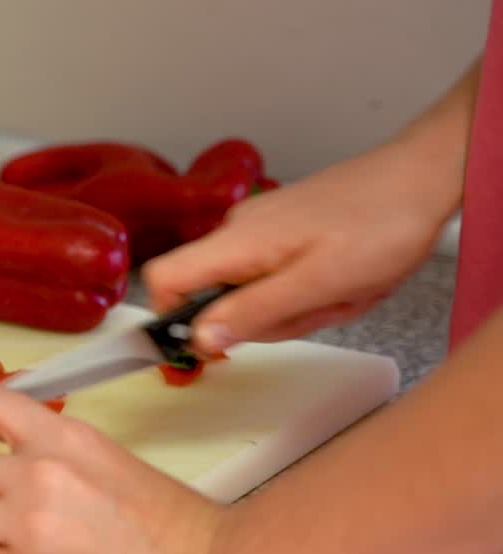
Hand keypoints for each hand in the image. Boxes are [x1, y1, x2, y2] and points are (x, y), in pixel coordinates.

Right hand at [144, 140, 453, 354]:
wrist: (424, 176)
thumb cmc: (380, 225)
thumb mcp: (318, 284)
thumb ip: (253, 312)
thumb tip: (200, 339)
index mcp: (235, 242)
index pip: (162, 279)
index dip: (171, 318)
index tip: (210, 345)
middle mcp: (236, 230)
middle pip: (214, 296)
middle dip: (263, 319)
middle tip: (315, 310)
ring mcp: (260, 228)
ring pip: (250, 289)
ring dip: (293, 306)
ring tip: (339, 292)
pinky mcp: (283, 228)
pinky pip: (276, 274)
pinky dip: (306, 288)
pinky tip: (342, 279)